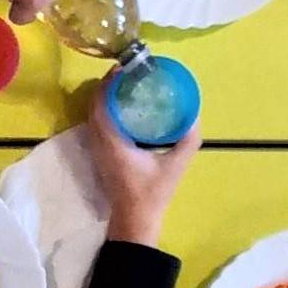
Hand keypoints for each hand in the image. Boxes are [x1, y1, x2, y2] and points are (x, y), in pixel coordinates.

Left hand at [87, 71, 201, 244]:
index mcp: (112, 142)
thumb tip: (195, 116)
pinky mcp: (100, 154)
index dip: (108, 85)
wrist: (134, 219)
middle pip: (94, 106)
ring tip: (125, 84)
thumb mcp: (175, 166)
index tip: (122, 69)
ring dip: (104, 97)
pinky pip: (97, 124)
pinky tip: (124, 107)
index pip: (101, 105)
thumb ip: (187, 141)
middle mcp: (98, 143)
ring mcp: (96, 149)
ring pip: (93, 115)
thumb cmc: (152, 193)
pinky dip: (106, 110)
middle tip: (126, 72)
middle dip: (106, 86)